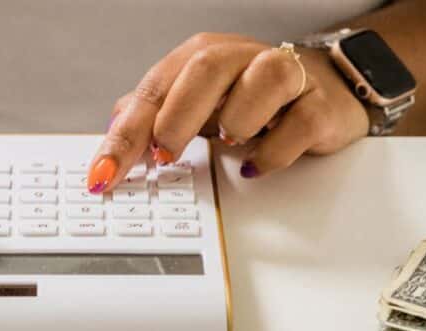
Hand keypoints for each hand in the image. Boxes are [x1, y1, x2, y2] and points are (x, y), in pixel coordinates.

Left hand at [87, 32, 369, 190]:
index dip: (125, 136)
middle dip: (177, 118)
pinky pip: (298, 124)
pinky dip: (273, 150)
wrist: (321, 88)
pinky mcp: (316, 107)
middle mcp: (240, 60)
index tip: (104, 175)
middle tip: (166, 154)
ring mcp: (284, 79)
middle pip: (204, 71)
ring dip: (237, 118)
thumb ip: (152, 117)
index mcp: (201, 60)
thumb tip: (113, 134)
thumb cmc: (248, 97)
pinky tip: (255, 163)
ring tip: (228, 143)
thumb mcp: (193, 105)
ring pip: (263, 81)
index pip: (154, 92)